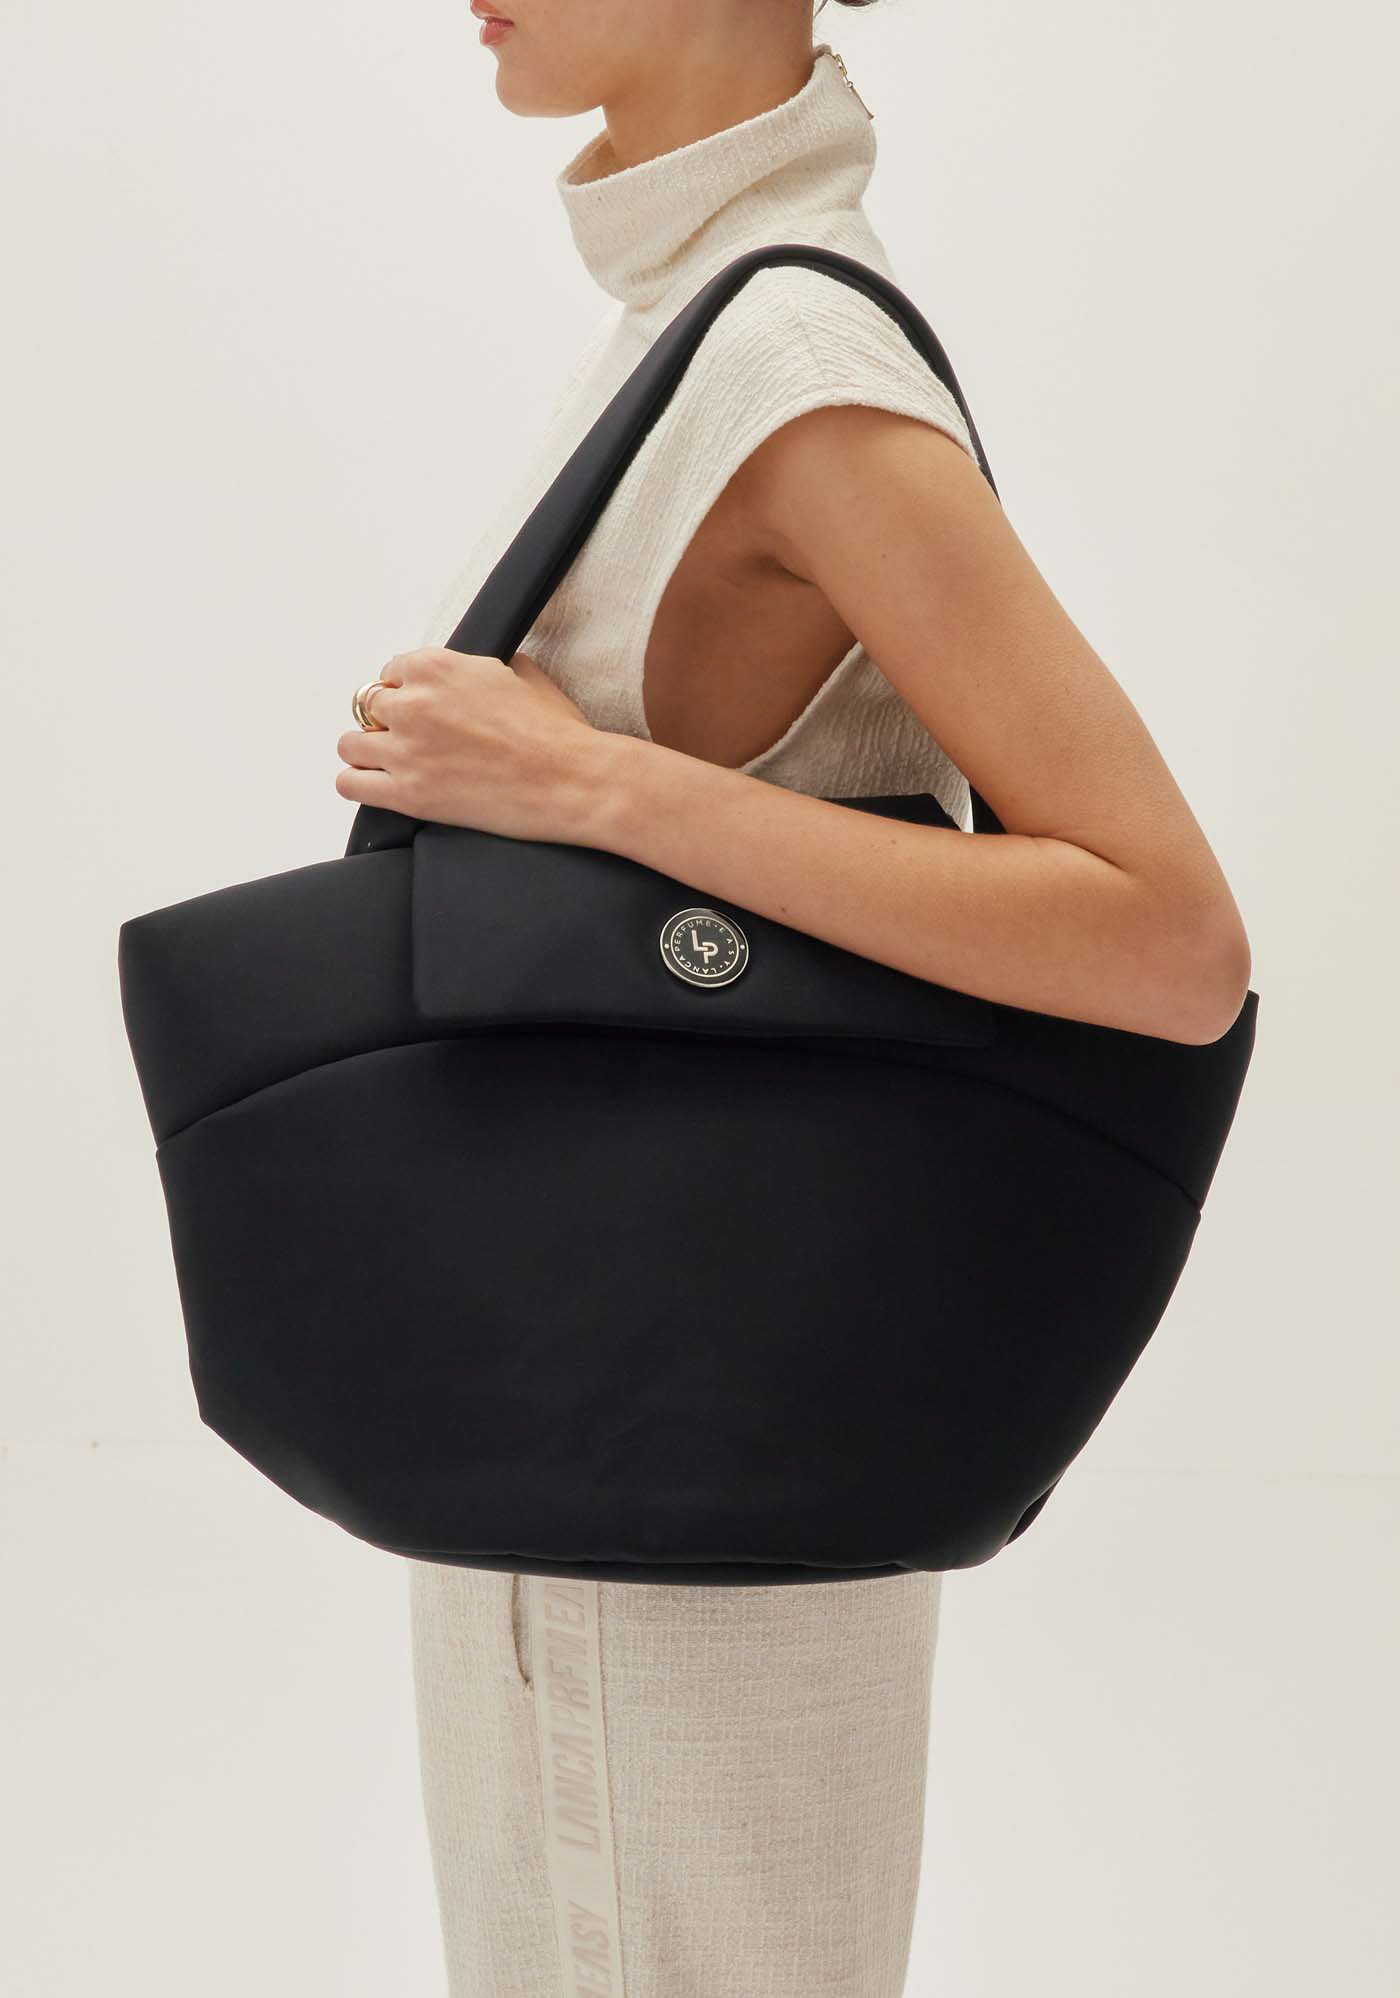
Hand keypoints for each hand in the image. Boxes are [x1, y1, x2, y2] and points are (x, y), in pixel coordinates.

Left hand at [335, 646, 602, 843]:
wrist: (572, 781)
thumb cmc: (557, 732)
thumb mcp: (526, 675)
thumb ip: (490, 666)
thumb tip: (490, 668)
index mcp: (437, 667)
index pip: (392, 672)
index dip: (407, 692)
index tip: (420, 709)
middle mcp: (414, 703)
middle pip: (369, 706)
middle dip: (388, 722)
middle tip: (412, 739)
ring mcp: (407, 750)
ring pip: (351, 744)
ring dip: (367, 751)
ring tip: (390, 763)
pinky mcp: (409, 794)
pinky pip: (350, 783)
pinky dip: (358, 783)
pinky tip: (378, 785)